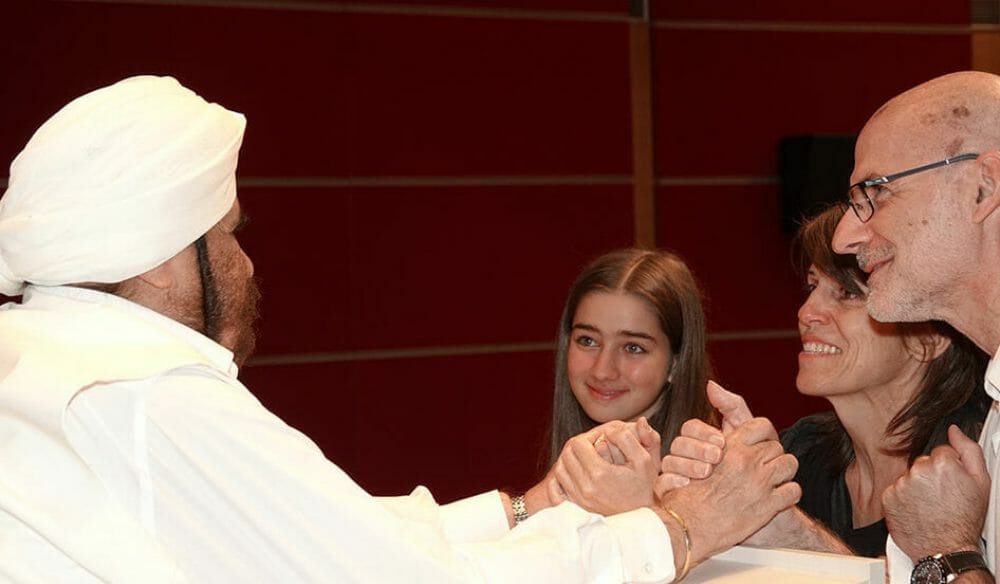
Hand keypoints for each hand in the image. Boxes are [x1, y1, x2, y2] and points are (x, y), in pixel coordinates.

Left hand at [548, 419, 660, 514]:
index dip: (587, 436)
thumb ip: (628, 438)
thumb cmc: (645, 490)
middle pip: (566, 455)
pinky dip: (560, 480)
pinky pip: (557, 490)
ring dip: (570, 461)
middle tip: (592, 447)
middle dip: (578, 447)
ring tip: (586, 460)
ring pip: (560, 470)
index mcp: (599, 473)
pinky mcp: (576, 509)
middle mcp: (585, 487)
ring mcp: (578, 500)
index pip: (577, 443)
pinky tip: (574, 475)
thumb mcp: (644, 461)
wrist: (643, 522)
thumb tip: (612, 428)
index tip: (599, 439)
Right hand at [656, 381, 758, 495]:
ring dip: (687, 465)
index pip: (690, 427)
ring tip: (706, 472)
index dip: (704, 432)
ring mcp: (679, 474)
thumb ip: (733, 407)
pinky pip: (661, 485)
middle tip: (717, 458)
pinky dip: (670, 483)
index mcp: (700, 440)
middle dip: (698, 448)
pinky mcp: (673, 495)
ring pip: (668, 463)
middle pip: (678, 443)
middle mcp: (687, 456)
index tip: (723, 442)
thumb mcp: (745, 435)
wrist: (759, 504)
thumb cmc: (752, 467)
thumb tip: (710, 385)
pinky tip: (687, 485)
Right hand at [660, 417, 800, 564]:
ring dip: (782, 471)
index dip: (762, 435)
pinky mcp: (770, 508)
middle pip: (775, 447)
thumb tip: (712, 386)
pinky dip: (788, 493)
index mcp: (731, 447)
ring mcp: (760, 485)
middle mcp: (746, 462)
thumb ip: (718, 411)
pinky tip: (776, 496)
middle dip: (769, 455)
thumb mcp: (698, 448)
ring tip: (771, 478)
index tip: (753, 444)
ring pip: (789, 464)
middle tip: (760, 465)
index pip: (760, 426)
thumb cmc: (693, 489)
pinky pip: (793, 490)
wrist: (692, 528)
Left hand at [882, 425, 989, 559]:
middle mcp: (918, 470)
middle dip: (932, 476)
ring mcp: (901, 484)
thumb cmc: (964, 520)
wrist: (946, 549)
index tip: (952, 484)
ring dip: (917, 487)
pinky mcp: (888, 497)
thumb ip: (969, 450)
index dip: (949, 469)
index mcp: (942, 463)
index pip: (941, 452)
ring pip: (909, 476)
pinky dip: (903, 498)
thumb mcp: (981, 482)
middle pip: (923, 463)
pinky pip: (896, 490)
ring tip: (930, 505)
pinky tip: (916, 510)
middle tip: (942, 497)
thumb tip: (955, 430)